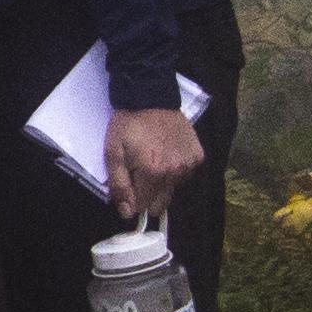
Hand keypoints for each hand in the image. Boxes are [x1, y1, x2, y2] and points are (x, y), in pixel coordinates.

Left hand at [108, 102, 203, 224]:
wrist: (151, 97)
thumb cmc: (128, 125)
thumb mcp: (113, 153)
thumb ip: (120, 185)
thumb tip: (127, 213)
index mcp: (153, 173)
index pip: (143, 205)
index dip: (132, 199)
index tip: (128, 187)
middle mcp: (176, 172)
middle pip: (161, 203)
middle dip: (148, 194)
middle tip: (139, 174)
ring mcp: (189, 165)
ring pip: (173, 189)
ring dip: (162, 181)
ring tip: (153, 159)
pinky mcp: (198, 156)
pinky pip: (185, 174)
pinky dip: (175, 169)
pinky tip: (167, 153)